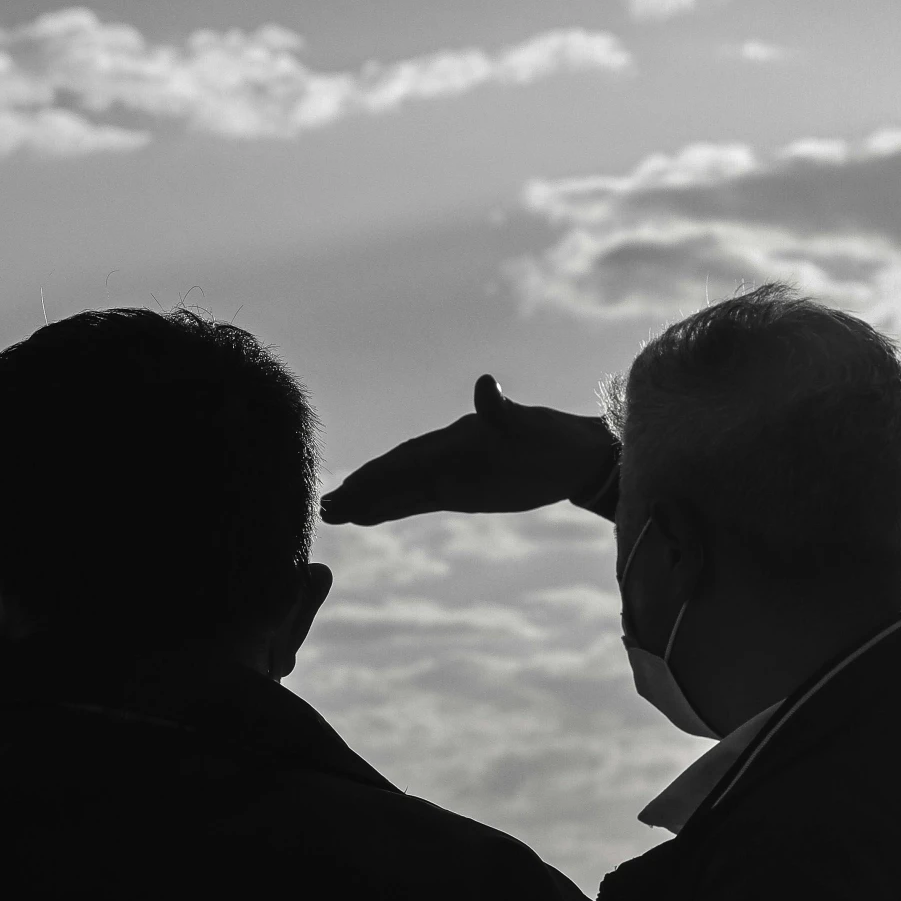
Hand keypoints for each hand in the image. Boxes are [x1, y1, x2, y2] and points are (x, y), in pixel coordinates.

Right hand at [319, 376, 614, 526]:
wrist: (576, 455)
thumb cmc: (554, 438)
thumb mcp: (530, 427)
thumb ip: (502, 411)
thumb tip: (486, 385)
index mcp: (456, 440)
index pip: (408, 460)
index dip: (379, 474)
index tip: (348, 487)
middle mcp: (446, 456)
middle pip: (395, 474)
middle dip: (361, 489)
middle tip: (324, 507)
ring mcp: (450, 474)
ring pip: (400, 490)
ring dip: (367, 501)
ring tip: (332, 514)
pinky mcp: (459, 492)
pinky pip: (417, 501)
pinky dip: (390, 508)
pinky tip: (368, 516)